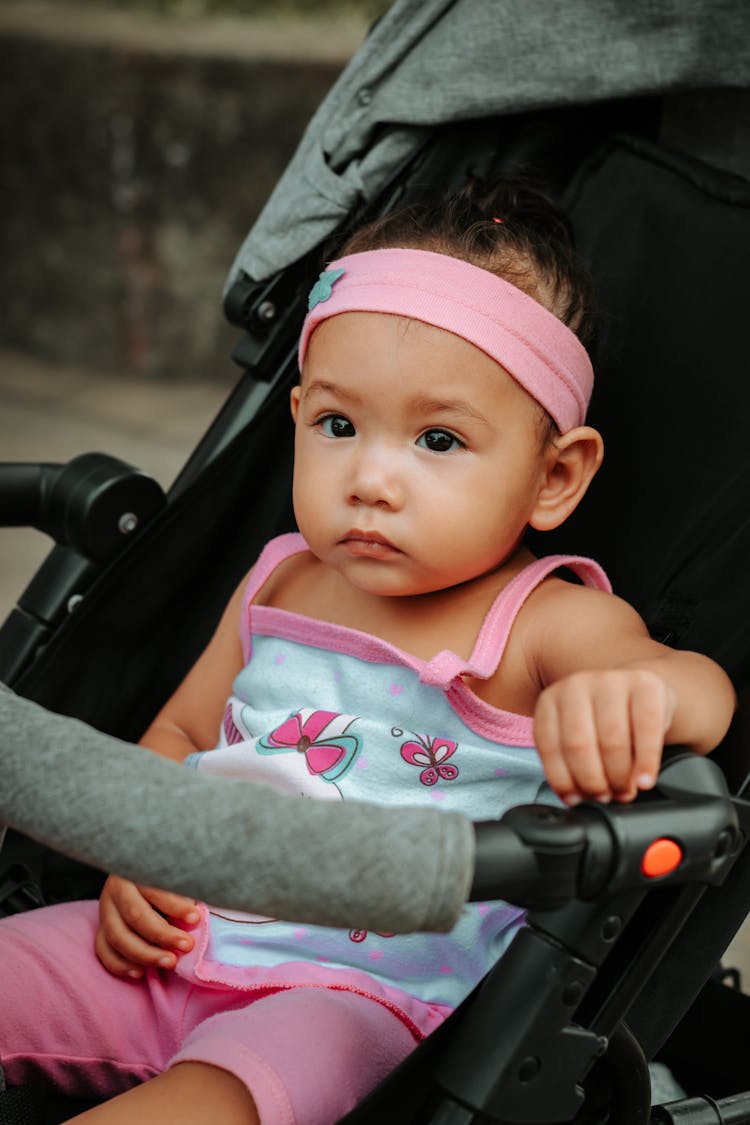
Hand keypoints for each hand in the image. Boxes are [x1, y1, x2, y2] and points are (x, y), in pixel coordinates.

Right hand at [96, 874, 200, 978]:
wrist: (138, 873)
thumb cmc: (165, 873)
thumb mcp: (175, 874)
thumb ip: (183, 890)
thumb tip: (197, 916)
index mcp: (136, 870)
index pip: (154, 890)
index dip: (175, 906)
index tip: (196, 918)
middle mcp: (117, 889)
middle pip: (135, 915)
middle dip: (162, 934)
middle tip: (186, 945)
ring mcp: (105, 909)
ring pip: (117, 936)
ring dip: (144, 954)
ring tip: (170, 962)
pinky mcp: (100, 926)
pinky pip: (103, 950)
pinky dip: (119, 964)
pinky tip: (139, 972)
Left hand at [533, 669, 675, 804]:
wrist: (640, 691)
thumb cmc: (605, 721)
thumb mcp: (579, 734)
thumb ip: (570, 761)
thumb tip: (575, 800)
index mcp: (552, 699)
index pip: (550, 745)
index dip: (563, 780)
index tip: (576, 800)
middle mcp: (577, 685)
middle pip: (579, 744)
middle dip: (592, 781)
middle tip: (604, 797)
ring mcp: (611, 680)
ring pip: (612, 740)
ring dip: (618, 776)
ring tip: (624, 791)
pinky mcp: (645, 684)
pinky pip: (647, 728)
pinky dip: (647, 762)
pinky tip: (645, 780)